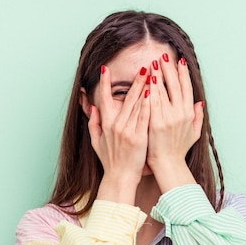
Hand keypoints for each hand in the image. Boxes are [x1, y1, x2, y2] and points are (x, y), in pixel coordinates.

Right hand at [88, 65, 149, 203]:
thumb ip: (94, 124)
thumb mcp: (96, 143)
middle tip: (142, 66)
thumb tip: (93, 108)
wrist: (119, 178)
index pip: (104, 99)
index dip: (105, 83)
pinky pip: (143, 117)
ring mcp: (127, 131)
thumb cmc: (110, 162)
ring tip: (151, 74)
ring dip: (143, 88)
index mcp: (105, 125)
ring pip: (136, 105)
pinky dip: (147, 105)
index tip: (105, 68)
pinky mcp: (138, 138)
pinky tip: (152, 93)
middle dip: (135, 81)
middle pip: (125, 98)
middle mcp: (115, 125)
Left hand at [146, 54, 203, 192]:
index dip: (183, 74)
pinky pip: (153, 101)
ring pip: (164, 91)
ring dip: (159, 75)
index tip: (179, 61)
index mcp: (189, 114)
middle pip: (175, 85)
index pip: (187, 88)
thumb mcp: (194, 133)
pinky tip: (148, 79)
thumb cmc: (179, 150)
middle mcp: (181, 113)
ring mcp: (169, 118)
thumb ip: (198, 117)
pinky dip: (151, 89)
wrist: (168, 164)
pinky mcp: (157, 122)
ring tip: (154, 62)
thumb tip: (200, 103)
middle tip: (163, 56)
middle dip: (169, 69)